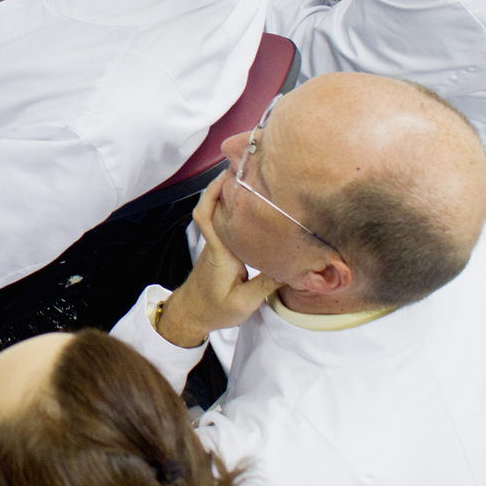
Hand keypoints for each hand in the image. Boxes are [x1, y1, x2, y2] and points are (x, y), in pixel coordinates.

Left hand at [156, 178, 279, 348]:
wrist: (191, 315)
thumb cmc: (214, 310)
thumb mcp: (244, 302)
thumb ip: (267, 284)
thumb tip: (294, 267)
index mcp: (220, 252)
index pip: (207, 215)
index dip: (212, 192)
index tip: (227, 175)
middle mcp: (217, 243)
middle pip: (214, 206)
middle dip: (226, 185)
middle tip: (248, 170)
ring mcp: (217, 245)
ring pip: (221, 215)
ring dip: (231, 197)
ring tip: (255, 183)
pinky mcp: (222, 251)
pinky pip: (226, 225)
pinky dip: (235, 212)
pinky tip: (253, 209)